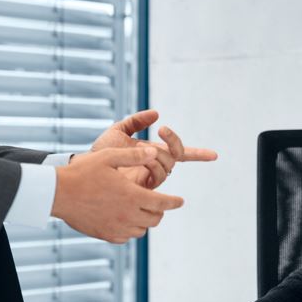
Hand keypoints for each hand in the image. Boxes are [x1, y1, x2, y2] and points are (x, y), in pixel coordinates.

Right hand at [52, 148, 183, 243]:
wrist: (57, 193)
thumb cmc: (83, 172)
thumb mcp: (109, 157)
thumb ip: (134, 155)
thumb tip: (154, 152)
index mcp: (132, 196)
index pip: (163, 203)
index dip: (174, 202)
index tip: (180, 201)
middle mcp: (127, 215)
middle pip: (155, 219)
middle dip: (160, 210)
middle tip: (158, 202)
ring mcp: (116, 227)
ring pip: (142, 230)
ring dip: (145, 220)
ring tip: (141, 209)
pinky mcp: (105, 235)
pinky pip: (126, 237)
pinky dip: (131, 229)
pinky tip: (126, 219)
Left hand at [91, 109, 217, 188]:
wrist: (87, 166)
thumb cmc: (101, 151)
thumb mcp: (119, 130)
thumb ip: (136, 121)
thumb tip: (156, 113)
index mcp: (153, 152)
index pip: (180, 154)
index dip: (198, 155)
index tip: (214, 155)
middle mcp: (155, 165)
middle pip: (176, 156)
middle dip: (173, 142)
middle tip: (162, 130)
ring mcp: (149, 178)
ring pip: (167, 166)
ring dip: (158, 154)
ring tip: (143, 150)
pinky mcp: (143, 188)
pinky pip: (156, 176)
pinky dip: (151, 165)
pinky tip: (141, 159)